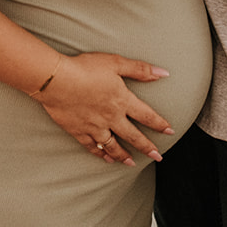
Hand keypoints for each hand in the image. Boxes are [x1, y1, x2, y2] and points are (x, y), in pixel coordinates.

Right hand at [37, 52, 173, 166]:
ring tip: (131, 163)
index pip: (147, 115)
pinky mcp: (78, 131)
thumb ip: (140, 69)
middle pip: (133, 136)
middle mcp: (111, 117)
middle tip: (157, 157)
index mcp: (122, 100)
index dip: (160, 124)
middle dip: (147, 147)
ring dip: (124, 155)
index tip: (170, 131)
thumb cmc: (85, 68)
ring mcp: (94, 126)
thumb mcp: (115, 63)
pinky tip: (105, 158)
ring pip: (113, 146)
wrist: (56, 80)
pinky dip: (100, 153)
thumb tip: (163, 73)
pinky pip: (92, 146)